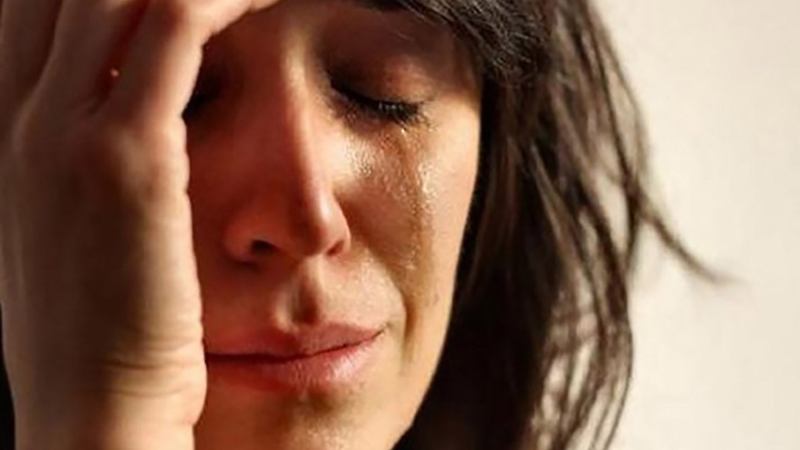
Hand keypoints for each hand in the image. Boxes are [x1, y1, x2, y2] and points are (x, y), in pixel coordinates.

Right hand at [0, 0, 279, 447]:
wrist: (94, 416)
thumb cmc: (101, 336)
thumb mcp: (75, 241)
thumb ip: (85, 175)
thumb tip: (139, 130)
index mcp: (13, 135)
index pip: (37, 8)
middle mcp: (25, 120)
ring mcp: (66, 135)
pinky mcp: (126, 159)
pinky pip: (176, 28)